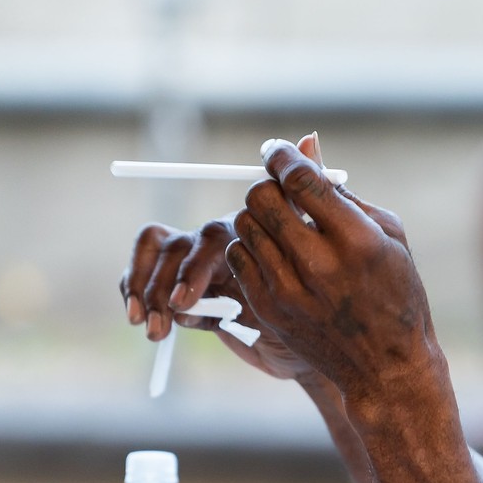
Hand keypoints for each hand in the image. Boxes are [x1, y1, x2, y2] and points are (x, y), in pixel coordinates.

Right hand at [118, 139, 338, 385]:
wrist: (325, 345)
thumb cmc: (337, 293)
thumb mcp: (337, 245)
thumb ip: (318, 194)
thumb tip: (310, 137)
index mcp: (248, 232)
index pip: (207, 237)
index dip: (191, 264)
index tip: (188, 299)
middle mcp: (220, 247)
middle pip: (168, 247)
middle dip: (158, 281)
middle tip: (168, 315)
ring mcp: (201, 273)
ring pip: (154, 265)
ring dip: (145, 292)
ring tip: (153, 329)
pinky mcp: (193, 302)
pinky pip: (150, 292)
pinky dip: (148, 305)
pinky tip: (161, 330)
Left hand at [226, 139, 442, 412]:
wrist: (386, 366)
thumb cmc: (396, 293)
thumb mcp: (388, 235)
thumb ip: (343, 192)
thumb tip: (306, 148)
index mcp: (357, 240)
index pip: (300, 179)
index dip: (282, 156)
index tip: (277, 151)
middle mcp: (319, 264)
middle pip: (262, 198)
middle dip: (268, 186)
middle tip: (280, 192)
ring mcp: (289, 290)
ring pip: (244, 225)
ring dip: (259, 217)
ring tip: (281, 227)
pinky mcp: (269, 309)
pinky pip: (238, 258)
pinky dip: (251, 248)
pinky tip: (274, 255)